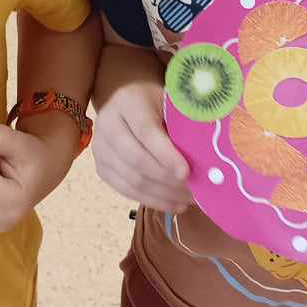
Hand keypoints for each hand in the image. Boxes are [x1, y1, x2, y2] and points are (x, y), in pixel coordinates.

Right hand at [92, 79, 191, 212]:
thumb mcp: (171, 103)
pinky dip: (153, 201)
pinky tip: (175, 204)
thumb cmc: (157, 103)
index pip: (145, 131)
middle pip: (136, 159)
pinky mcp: (101, 168)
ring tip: (189, 200)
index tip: (187, 172)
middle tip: (194, 190)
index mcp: (127, 101)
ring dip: (163, 195)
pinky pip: (127, 191)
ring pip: (132, 180)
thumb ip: (183, 124)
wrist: (128, 103)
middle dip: (167, 179)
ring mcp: (100, 148)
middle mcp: (107, 124)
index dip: (166, 154)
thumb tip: (206, 156)